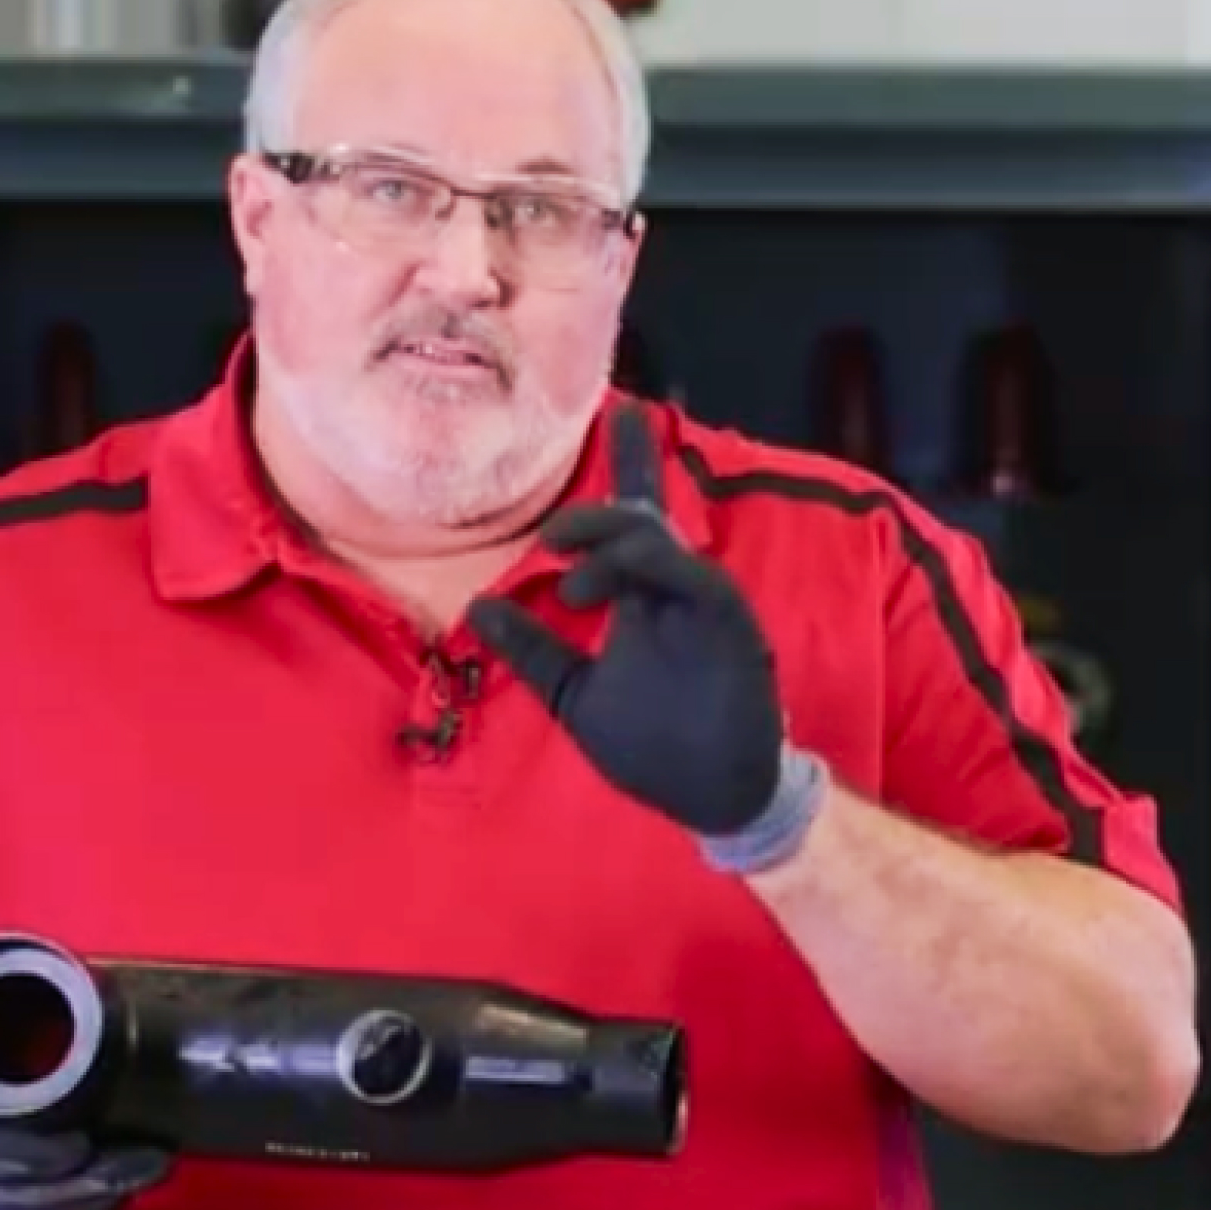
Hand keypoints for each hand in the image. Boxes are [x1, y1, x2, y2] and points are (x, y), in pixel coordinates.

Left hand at [467, 408, 786, 837]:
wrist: (710, 799)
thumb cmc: (653, 747)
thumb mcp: (575, 695)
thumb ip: (534, 651)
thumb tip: (478, 607)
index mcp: (641, 598)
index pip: (630, 521)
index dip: (627, 463)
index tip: (616, 410)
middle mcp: (673, 591)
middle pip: (644, 518)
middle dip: (601, 503)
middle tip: (553, 531)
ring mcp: (704, 606)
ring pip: (661, 542)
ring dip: (611, 537)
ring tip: (564, 560)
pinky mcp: (732, 629)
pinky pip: (694, 580)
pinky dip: (650, 571)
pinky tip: (603, 582)